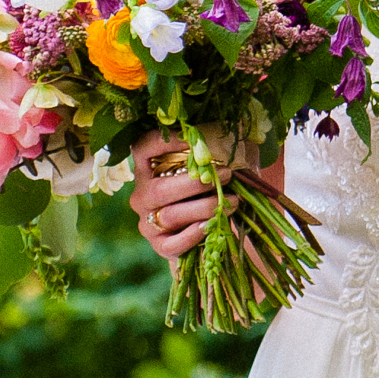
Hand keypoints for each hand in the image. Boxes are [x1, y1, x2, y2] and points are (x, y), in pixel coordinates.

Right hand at [126, 130, 260, 261]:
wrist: (202, 229)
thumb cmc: (208, 188)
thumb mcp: (210, 165)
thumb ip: (217, 150)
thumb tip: (236, 133)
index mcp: (148, 167)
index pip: (143, 148)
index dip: (162, 141)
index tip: (191, 139)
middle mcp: (142, 195)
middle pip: (160, 189)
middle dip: (196, 183)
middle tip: (227, 175)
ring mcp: (147, 221)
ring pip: (171, 215)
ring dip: (205, 207)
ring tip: (232, 201)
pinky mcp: (159, 244)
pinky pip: (173, 243)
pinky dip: (194, 235)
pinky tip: (212, 226)